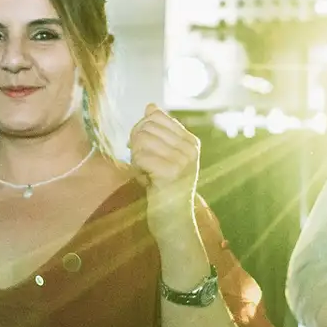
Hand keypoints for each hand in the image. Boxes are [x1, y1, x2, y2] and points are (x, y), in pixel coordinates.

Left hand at [128, 105, 200, 240]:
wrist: (174, 221)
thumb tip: (151, 106)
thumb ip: (159, 132)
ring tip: (144, 170)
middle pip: (147, 126)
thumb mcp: (166, 156)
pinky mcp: (171, 173)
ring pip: (142, 140)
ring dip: (135, 156)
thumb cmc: (166, 188)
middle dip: (136, 142)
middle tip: (139, 160)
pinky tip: (145, 178)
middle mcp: (190, 149)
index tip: (141, 147)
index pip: (157, 117)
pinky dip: (136, 167)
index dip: (141, 129)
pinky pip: (141, 156)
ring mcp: (183, 161)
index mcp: (191, 142)